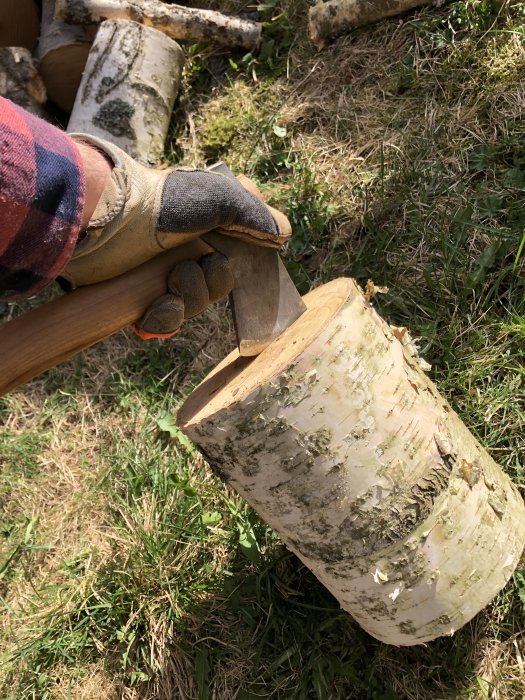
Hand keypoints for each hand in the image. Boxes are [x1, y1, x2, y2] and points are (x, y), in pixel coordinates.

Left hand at [64, 135, 290, 336]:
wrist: (104, 224)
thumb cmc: (162, 203)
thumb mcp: (220, 197)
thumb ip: (256, 216)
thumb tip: (284, 234)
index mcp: (206, 225)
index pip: (240, 251)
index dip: (245, 261)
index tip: (238, 257)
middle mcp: (187, 248)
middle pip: (221, 284)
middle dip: (210, 281)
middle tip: (191, 265)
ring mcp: (163, 273)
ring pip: (196, 305)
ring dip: (188, 297)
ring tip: (169, 282)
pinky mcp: (141, 297)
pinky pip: (168, 322)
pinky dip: (164, 318)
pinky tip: (154, 308)